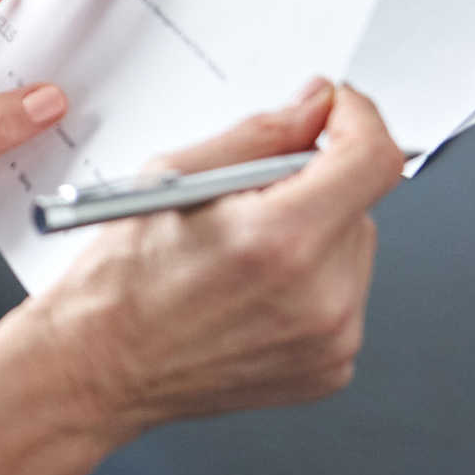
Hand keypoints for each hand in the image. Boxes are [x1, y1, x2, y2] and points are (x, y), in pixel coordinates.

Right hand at [29, 80, 405, 434]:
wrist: (102, 363)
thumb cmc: (123, 279)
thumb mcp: (175, 175)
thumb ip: (260, 135)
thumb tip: (313, 107)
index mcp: (279, 239)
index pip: (372, 159)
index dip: (358, 118)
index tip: (337, 111)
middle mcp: (318, 295)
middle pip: (360, 204)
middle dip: (314, 185)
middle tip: (248, 201)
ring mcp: (332, 340)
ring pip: (354, 249)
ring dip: (314, 233)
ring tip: (243, 254)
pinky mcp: (331, 367)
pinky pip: (346, 296)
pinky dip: (312, 281)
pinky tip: (255, 289)